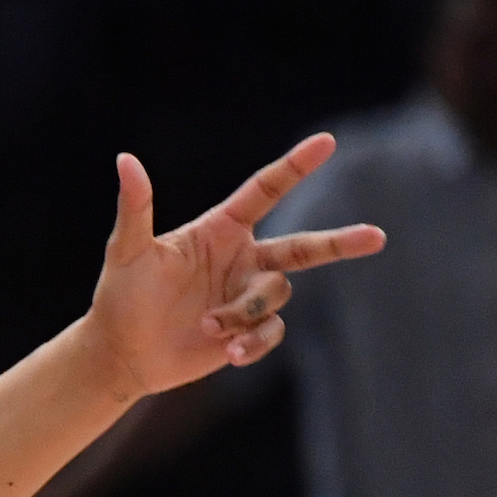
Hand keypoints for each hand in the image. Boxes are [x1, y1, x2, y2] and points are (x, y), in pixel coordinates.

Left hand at [83, 134, 383, 395]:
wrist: (119, 353)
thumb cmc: (119, 297)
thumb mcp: (127, 251)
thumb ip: (136, 207)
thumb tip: (126, 160)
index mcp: (220, 230)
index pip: (265, 191)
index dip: (295, 167)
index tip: (326, 142)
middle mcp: (242, 258)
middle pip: (303, 246)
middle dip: (340, 242)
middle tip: (377, 237)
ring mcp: (247, 294)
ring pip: (277, 294)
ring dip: (246, 312)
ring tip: (207, 326)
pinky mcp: (247, 330)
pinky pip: (271, 332)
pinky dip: (253, 342)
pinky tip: (228, 354)